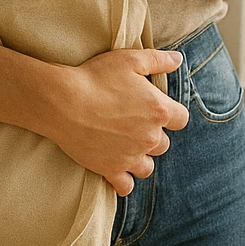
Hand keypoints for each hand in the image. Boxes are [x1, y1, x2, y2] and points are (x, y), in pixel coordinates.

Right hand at [40, 49, 187, 196]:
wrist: (63, 102)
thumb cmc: (96, 77)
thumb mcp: (130, 59)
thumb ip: (159, 60)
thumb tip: (178, 59)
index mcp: (158, 110)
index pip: (181, 119)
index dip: (170, 113)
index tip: (155, 108)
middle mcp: (149, 137)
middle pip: (164, 144)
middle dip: (152, 135)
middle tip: (133, 124)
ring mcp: (130, 156)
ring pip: (147, 166)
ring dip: (141, 158)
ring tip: (126, 146)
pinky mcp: (111, 169)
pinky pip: (126, 186)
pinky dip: (124, 180)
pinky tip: (117, 168)